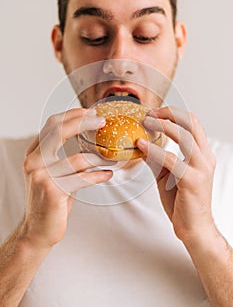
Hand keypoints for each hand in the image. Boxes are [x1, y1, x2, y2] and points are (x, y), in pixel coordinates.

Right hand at [22, 108, 112, 248]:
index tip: (90, 113)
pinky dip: (98, 175)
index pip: (51, 125)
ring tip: (112, 158)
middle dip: (83, 123)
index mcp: (33, 154)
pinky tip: (108, 174)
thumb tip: (91, 143)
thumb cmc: (50, 199)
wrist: (38, 229)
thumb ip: (65, 157)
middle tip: (102, 122)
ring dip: (100, 157)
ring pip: (78, 158)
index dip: (72, 115)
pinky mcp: (53, 190)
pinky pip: (83, 177)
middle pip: (59, 131)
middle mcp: (33, 161)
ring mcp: (41, 175)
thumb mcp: (53, 173)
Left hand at [137, 106, 215, 242]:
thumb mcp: (167, 174)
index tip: (154, 112)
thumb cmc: (182, 201)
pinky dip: (154, 149)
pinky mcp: (191, 181)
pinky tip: (141, 145)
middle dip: (169, 114)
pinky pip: (171, 159)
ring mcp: (200, 169)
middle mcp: (205, 158)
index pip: (193, 123)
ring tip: (146, 123)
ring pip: (184, 136)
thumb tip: (140, 144)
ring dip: (163, 126)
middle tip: (149, 114)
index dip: (174, 113)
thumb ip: (157, 159)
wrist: (194, 228)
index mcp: (202, 154)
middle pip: (191, 123)